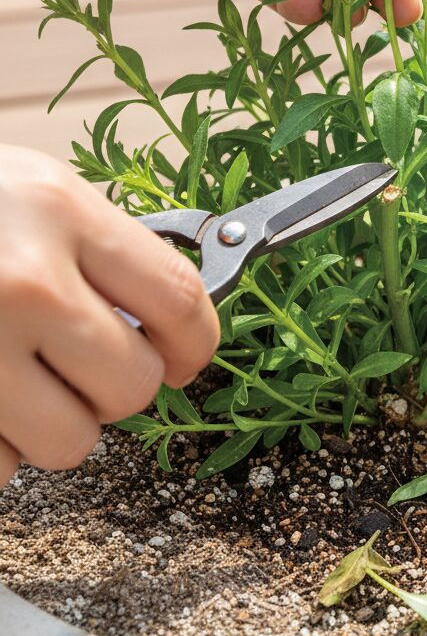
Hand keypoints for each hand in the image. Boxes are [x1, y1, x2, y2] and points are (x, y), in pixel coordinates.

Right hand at [0, 146, 219, 486]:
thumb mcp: (35, 194)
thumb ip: (102, 251)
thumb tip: (170, 321)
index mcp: (62, 213)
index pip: (180, 300)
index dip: (196, 344)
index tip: (183, 359)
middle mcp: (23, 280)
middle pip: (132, 384)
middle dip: (118, 388)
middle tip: (83, 365)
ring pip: (72, 442)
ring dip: (57, 426)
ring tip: (22, 381)